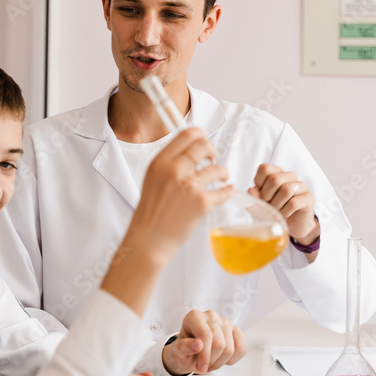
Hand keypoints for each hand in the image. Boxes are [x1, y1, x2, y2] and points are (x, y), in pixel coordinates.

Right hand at [126, 128, 232, 262]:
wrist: (148, 241)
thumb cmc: (149, 214)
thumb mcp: (151, 180)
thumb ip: (168, 164)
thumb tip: (191, 152)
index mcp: (160, 163)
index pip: (186, 134)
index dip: (200, 135)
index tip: (203, 142)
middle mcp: (174, 170)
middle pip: (204, 146)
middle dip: (212, 151)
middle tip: (212, 158)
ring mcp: (189, 186)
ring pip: (217, 168)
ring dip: (223, 172)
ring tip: (221, 178)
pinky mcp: (202, 203)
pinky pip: (223, 191)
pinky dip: (227, 191)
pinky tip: (226, 191)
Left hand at [161, 310, 246, 375]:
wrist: (191, 353)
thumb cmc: (184, 350)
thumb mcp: (178, 351)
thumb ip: (184, 347)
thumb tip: (198, 345)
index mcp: (194, 316)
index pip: (206, 336)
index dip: (205, 356)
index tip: (200, 369)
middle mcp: (211, 316)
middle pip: (219, 344)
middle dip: (212, 361)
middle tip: (204, 367)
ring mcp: (225, 322)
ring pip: (230, 349)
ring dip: (220, 362)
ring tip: (210, 363)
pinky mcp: (235, 330)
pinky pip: (241, 349)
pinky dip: (232, 360)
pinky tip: (221, 359)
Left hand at [249, 164, 318, 245]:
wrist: (292, 226)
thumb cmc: (274, 211)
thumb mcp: (260, 205)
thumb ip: (255, 197)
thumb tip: (251, 190)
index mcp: (276, 173)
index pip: (264, 169)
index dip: (258, 183)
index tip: (260, 194)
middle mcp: (290, 176)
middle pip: (274, 179)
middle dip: (266, 196)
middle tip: (267, 206)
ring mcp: (301, 186)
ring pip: (286, 190)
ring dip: (276, 205)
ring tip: (276, 212)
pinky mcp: (308, 198)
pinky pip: (294, 203)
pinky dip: (285, 212)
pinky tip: (284, 216)